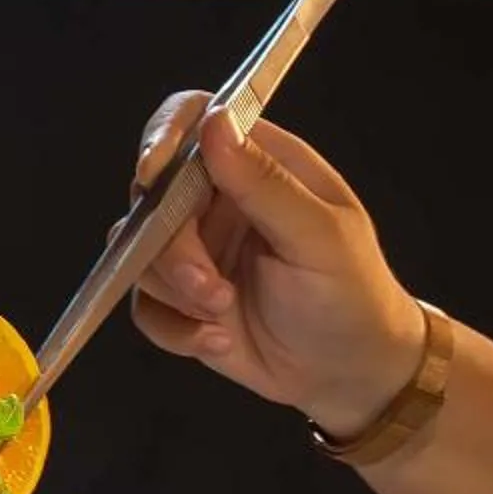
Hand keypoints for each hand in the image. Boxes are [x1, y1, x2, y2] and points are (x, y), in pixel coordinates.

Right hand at [126, 92, 428, 439]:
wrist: (349, 374)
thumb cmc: (352, 297)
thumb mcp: (319, 237)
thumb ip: (265, 181)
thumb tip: (214, 122)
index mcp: (260, 165)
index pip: (195, 119)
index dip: (162, 136)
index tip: (151, 174)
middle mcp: (219, 200)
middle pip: (153, 195)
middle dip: (173, 249)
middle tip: (211, 288)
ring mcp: (195, 249)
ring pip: (139, 253)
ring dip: (176, 293)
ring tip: (222, 316)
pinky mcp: (179, 299)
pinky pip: (144, 305)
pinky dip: (173, 329)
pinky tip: (217, 340)